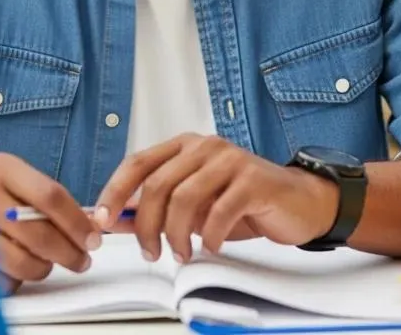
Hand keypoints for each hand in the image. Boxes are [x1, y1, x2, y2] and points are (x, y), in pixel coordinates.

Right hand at [0, 152, 102, 293]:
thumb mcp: (17, 181)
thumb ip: (48, 200)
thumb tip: (89, 228)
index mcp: (1, 168)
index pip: (50, 196)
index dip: (76, 221)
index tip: (94, 239)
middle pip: (36, 232)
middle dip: (67, 252)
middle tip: (82, 260)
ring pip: (19, 261)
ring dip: (40, 268)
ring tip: (44, 262)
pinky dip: (13, 279)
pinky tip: (14, 266)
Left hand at [95, 134, 338, 262]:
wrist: (299, 201)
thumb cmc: (243, 202)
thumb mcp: (195, 206)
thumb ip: (158, 208)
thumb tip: (116, 221)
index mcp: (185, 147)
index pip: (138, 162)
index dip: (115, 191)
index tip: (102, 219)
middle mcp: (204, 146)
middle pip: (158, 184)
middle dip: (147, 225)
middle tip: (151, 252)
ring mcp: (229, 159)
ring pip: (184, 198)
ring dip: (176, 235)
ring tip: (180, 254)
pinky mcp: (252, 179)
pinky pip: (219, 211)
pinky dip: (209, 236)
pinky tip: (211, 246)